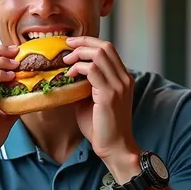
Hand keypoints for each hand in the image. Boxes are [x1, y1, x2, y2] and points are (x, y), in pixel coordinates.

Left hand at [64, 37, 138, 163]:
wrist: (115, 147)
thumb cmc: (102, 128)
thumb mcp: (92, 101)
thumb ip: (85, 85)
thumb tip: (67, 74)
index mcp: (123, 78)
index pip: (109, 49)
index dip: (89, 42)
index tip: (72, 44)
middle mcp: (124, 79)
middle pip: (105, 46)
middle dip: (83, 42)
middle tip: (66, 46)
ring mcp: (118, 85)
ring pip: (99, 54)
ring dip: (79, 54)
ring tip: (66, 61)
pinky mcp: (109, 94)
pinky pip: (91, 70)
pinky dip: (78, 68)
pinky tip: (69, 76)